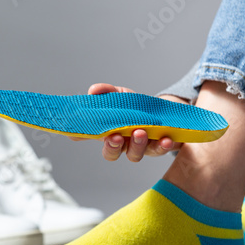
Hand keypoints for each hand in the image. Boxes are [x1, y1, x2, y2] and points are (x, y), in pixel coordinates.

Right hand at [69, 83, 186, 161]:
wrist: (161, 112)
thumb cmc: (134, 107)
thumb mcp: (120, 96)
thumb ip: (106, 92)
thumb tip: (93, 91)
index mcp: (106, 131)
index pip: (90, 137)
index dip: (81, 136)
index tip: (78, 133)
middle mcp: (121, 144)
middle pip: (111, 153)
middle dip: (112, 146)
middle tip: (116, 137)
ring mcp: (139, 147)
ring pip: (134, 154)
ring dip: (136, 144)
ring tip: (140, 132)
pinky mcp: (158, 148)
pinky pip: (159, 150)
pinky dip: (162, 146)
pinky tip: (166, 139)